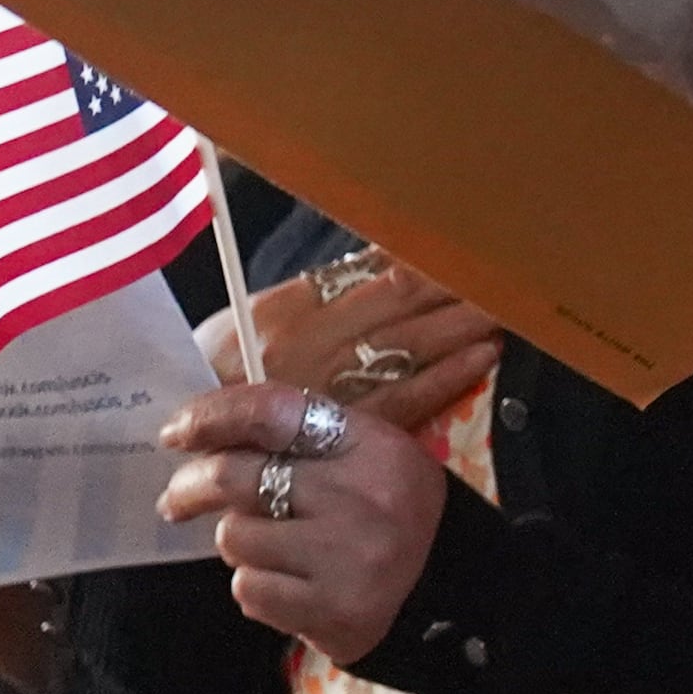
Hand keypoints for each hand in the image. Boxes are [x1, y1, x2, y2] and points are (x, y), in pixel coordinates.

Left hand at [158, 383, 447, 667]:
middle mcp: (364, 496)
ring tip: (278, 549)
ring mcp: (349, 555)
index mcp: (373, 445)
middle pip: (236, 477)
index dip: (214, 415)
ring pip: (236, 538)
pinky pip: (250, 591)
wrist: (445, 588)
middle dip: (191, 488)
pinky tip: (292, 586)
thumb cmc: (386, 510)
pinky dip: (258, 588)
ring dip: (242, 543)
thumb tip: (203, 435)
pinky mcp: (334, 609)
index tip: (176, 431)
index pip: (275, 412)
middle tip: (177, 500)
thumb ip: (297, 441)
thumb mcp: (362, 456)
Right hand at [209, 254, 503, 436]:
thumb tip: (377, 259)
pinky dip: (448, 373)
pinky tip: (484, 354)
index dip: (426, 256)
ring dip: (463, 322)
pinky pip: (404, 397)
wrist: (182, 452)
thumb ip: (310, 296)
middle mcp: (311, 341)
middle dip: (457, 283)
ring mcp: (329, 386)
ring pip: (410, 344)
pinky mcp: (341, 431)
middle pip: (399, 302)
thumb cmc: (214, 380)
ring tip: (509, 303)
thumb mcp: (243, 325)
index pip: (370, 270)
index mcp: (285, 307)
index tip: (469, 241)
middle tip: (510, 266)